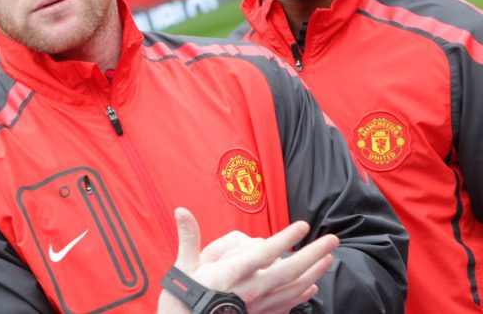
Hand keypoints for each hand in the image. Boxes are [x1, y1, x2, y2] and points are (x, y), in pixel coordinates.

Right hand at [157, 208, 338, 312]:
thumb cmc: (185, 299)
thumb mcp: (183, 267)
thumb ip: (188, 237)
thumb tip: (181, 210)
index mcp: (230, 274)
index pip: (263, 254)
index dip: (284, 239)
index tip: (303, 226)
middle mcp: (249, 290)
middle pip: (288, 271)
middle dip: (313, 254)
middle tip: (332, 240)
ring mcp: (257, 306)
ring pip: (292, 289)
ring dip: (314, 272)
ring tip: (329, 258)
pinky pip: (287, 306)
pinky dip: (302, 296)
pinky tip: (313, 287)